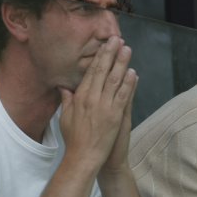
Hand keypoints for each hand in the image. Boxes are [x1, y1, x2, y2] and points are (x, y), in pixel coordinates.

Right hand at [59, 37, 136, 169]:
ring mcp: (105, 107)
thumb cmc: (74, 139)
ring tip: (127, 50)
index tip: (105, 46)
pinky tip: (133, 73)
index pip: (91, 72)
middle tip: (118, 39)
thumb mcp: (65, 117)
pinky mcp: (116, 116)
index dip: (100, 57)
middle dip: (111, 54)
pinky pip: (124, 96)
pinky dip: (129, 83)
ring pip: (115, 80)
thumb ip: (67, 100)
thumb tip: (63, 87)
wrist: (84, 157)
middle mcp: (93, 99)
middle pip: (103, 71)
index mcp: (80, 98)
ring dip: (122, 63)